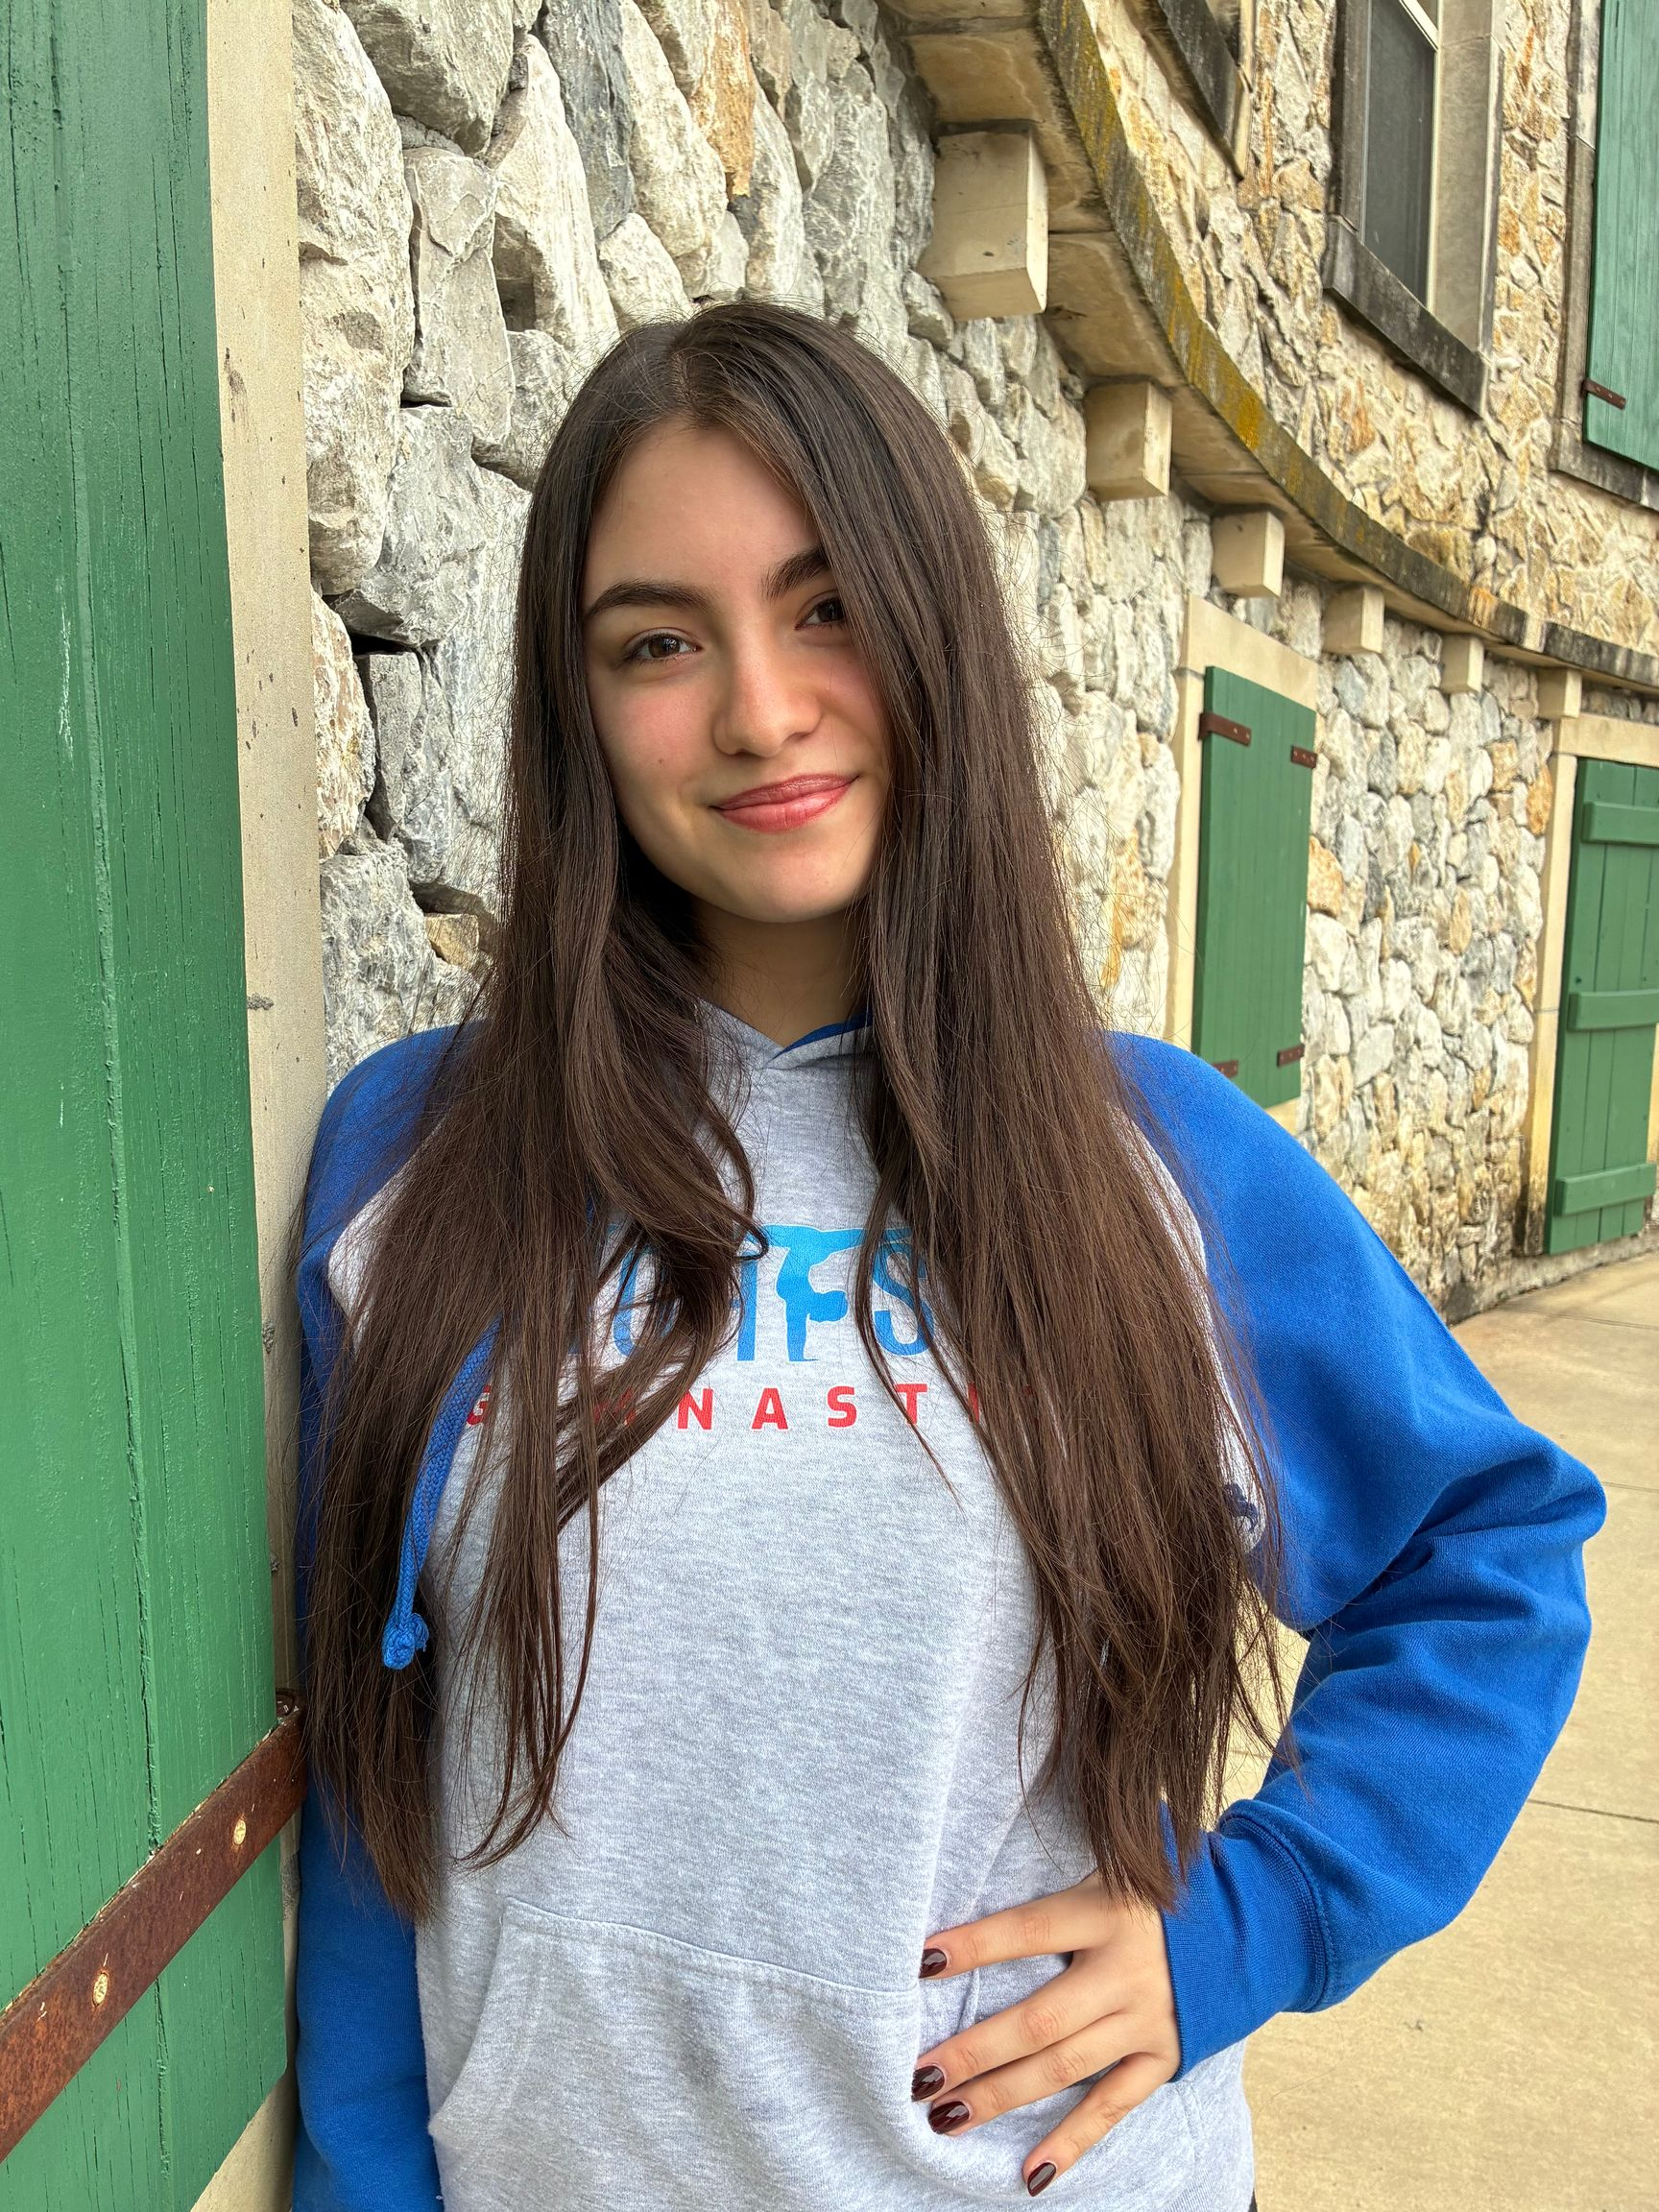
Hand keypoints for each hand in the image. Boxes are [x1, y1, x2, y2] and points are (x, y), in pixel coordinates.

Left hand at [909, 1874, 1181, 2197]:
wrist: (1252, 1919)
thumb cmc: (1155, 1888)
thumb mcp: (1114, 1867)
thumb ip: (1059, 1887)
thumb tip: (982, 1875)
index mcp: (1106, 1911)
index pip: (1028, 1930)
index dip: (975, 1946)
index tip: (920, 1964)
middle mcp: (1127, 1969)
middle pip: (1040, 2019)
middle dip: (976, 2050)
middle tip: (918, 2076)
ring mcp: (1148, 2018)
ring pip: (1065, 2067)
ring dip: (1002, 2095)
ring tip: (945, 2116)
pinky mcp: (1165, 2055)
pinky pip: (1113, 2105)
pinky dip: (1073, 2140)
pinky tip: (1031, 2172)